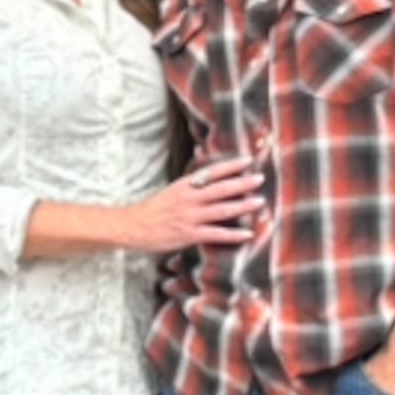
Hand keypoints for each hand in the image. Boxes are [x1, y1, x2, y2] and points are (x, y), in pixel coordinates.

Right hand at [119, 156, 264, 254]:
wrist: (134, 226)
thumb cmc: (154, 209)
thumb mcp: (172, 190)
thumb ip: (192, 185)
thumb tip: (210, 176)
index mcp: (185, 185)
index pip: (212, 172)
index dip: (231, 166)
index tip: (249, 159)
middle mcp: (190, 198)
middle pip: (221, 189)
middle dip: (242, 183)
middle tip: (260, 178)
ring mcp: (190, 217)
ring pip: (222, 210)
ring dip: (243, 205)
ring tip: (260, 202)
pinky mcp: (189, 234)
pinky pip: (216, 234)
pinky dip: (233, 234)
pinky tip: (247, 234)